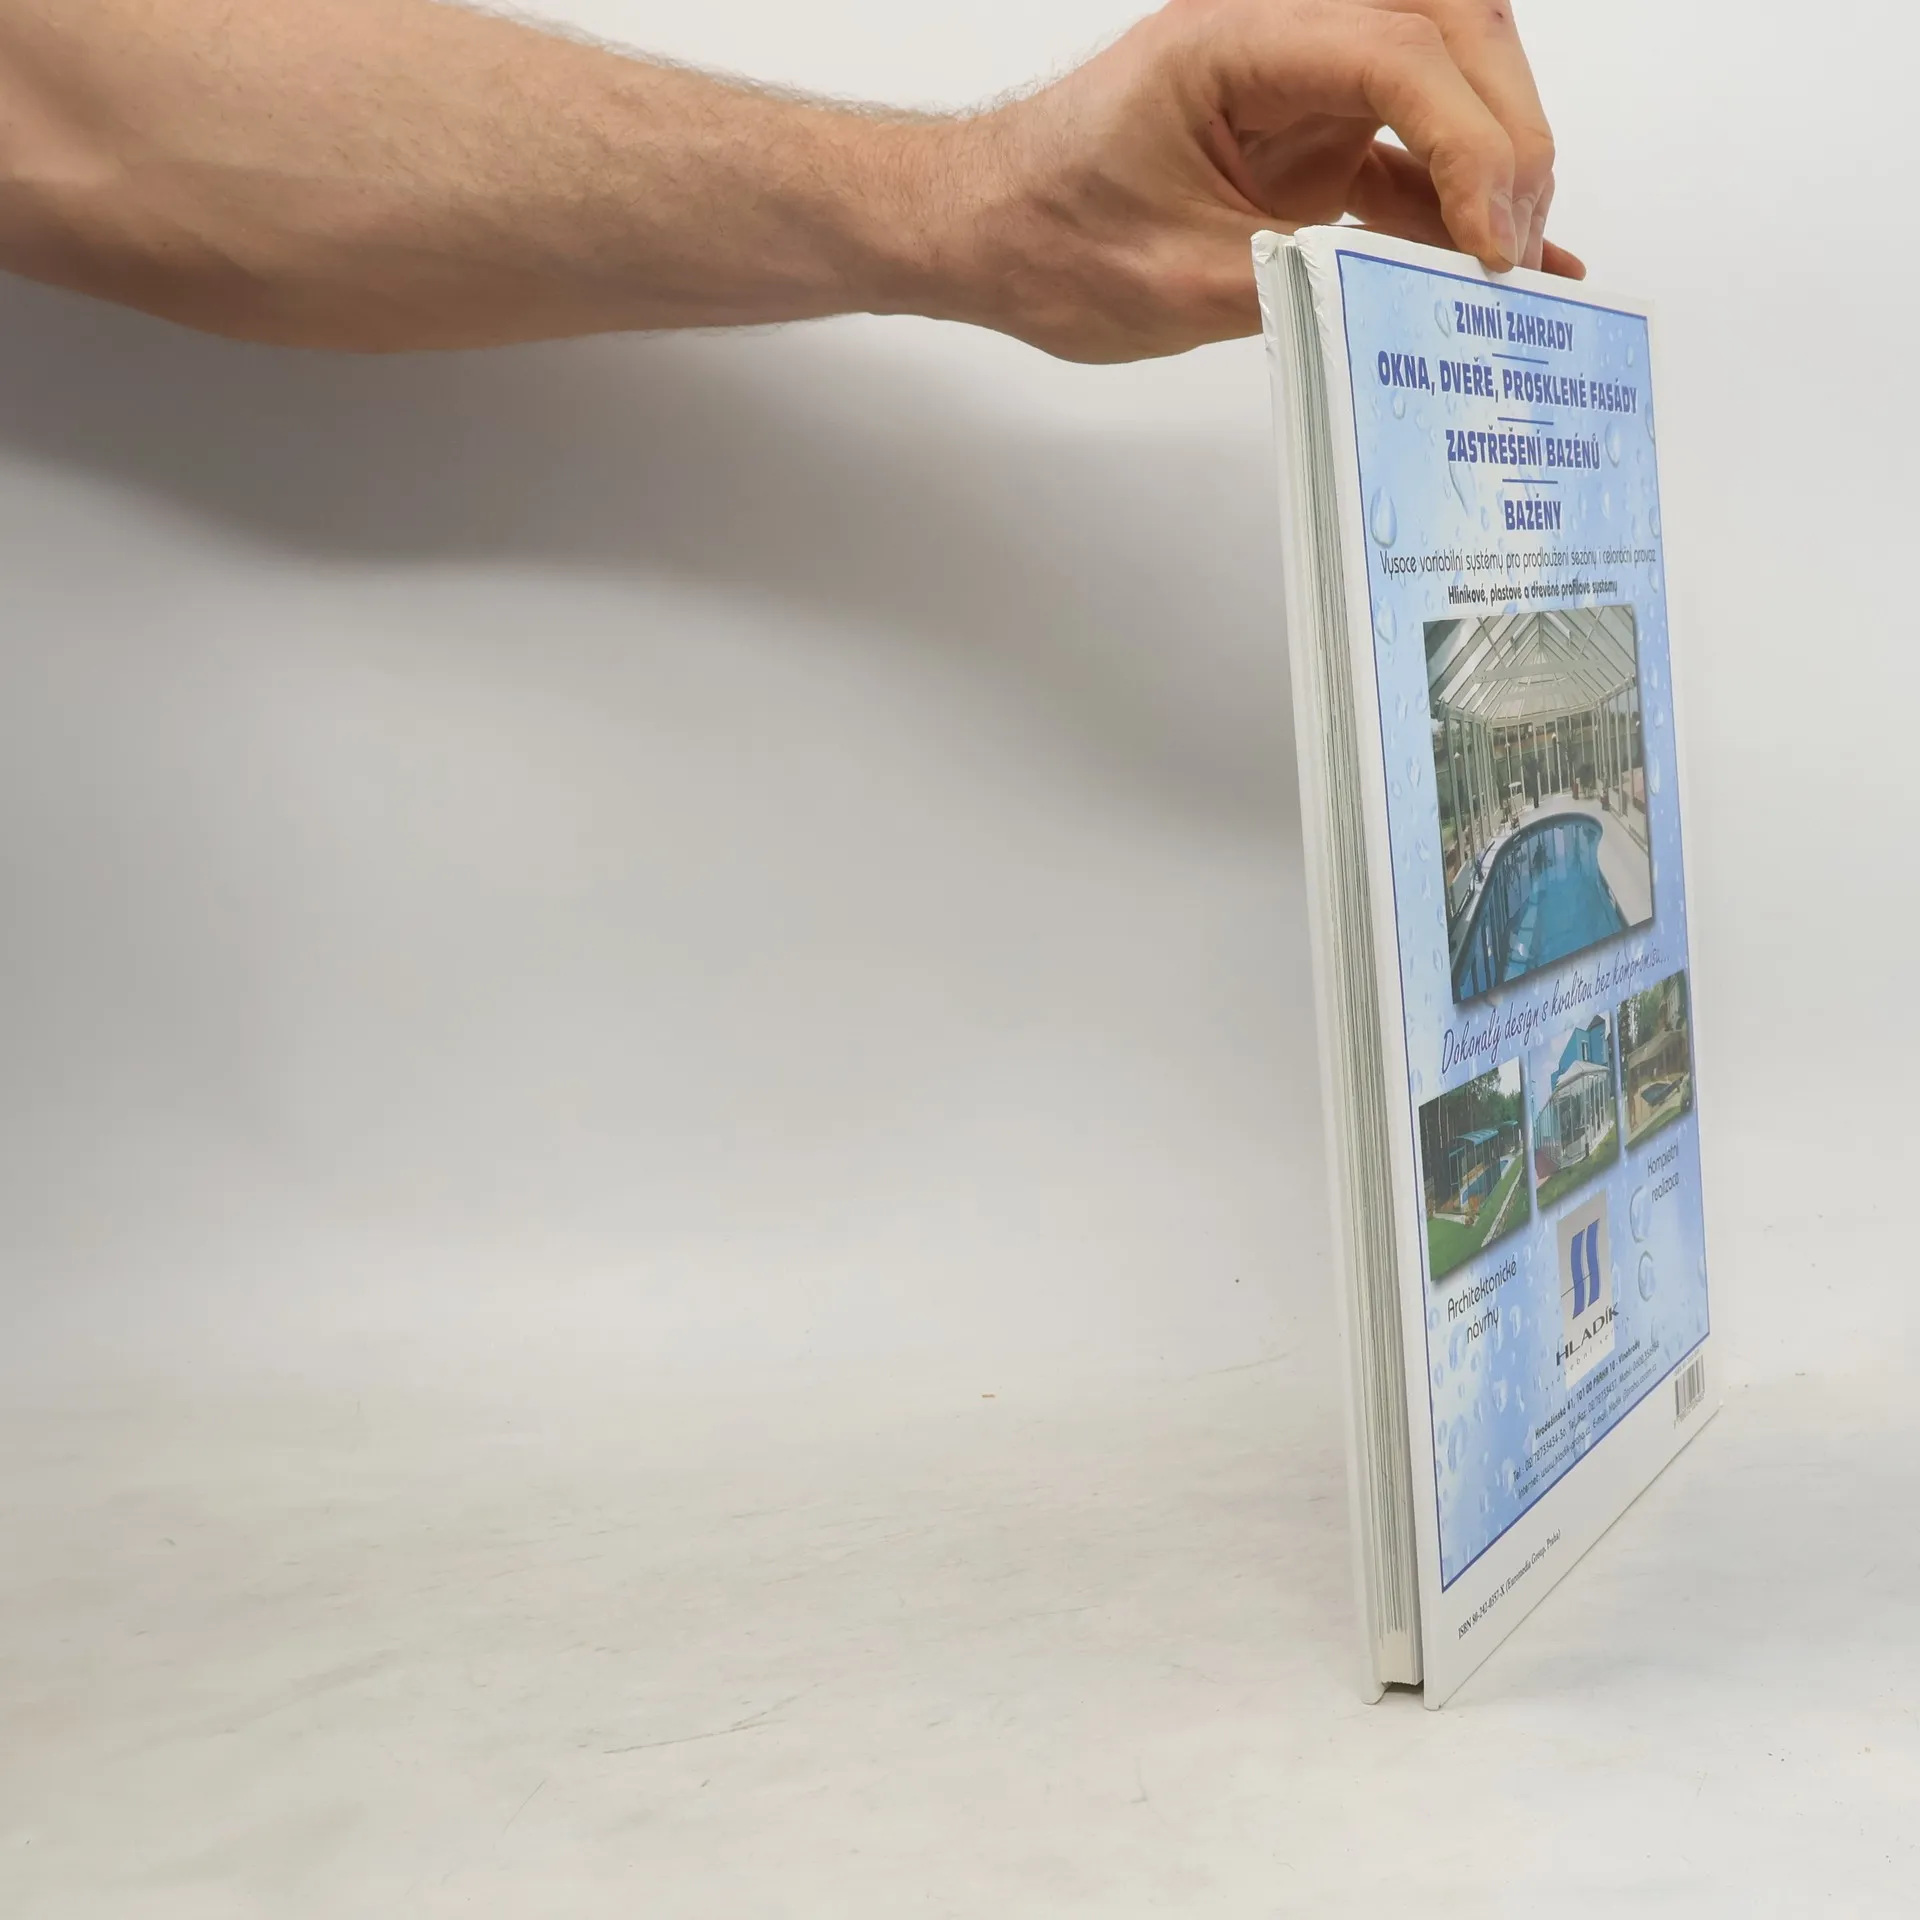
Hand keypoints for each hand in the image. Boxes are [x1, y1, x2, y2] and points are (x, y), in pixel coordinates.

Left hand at [928, 0, 1581, 361]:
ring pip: (1445, 76)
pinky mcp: (1306, 128)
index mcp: (1236, 38)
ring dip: (1493, 160)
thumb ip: (1302, 282)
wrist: (987, 230)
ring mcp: (1299, 75)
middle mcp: (1279, 31)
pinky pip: (1405, 147)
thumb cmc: (1048, 236)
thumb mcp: (1178, 283)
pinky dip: (1453, 200)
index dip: (1470, 146)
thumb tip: (1414, 299)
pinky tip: (1498, 256)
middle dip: (1508, 135)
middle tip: (1520, 249)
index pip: (1400, 56)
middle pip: (1450, 32)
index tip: (1490, 245)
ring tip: (1517, 261)